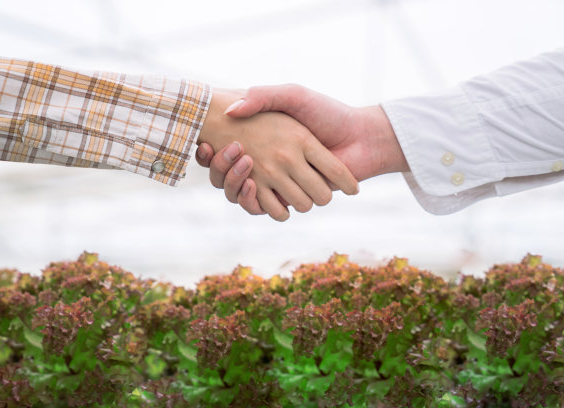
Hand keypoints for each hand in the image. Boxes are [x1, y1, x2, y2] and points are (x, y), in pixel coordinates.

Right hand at [197, 88, 358, 220]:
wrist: (361, 135)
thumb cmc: (328, 112)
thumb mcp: (292, 95)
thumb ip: (263, 95)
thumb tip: (230, 110)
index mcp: (265, 141)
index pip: (224, 152)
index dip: (208, 154)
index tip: (201, 144)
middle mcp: (270, 164)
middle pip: (230, 177)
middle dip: (223, 169)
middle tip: (225, 151)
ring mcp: (281, 183)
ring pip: (243, 194)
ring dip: (240, 184)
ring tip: (243, 163)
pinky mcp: (294, 198)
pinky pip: (268, 210)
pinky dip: (259, 204)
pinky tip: (252, 184)